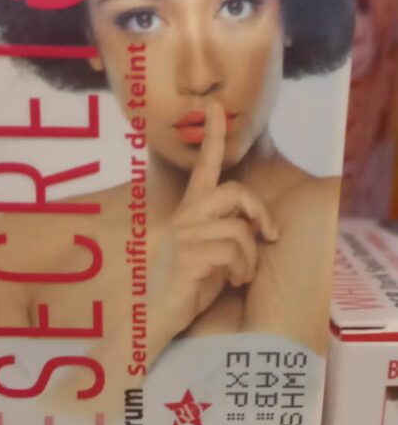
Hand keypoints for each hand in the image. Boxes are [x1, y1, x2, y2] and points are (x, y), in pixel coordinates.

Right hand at [147, 102, 278, 339]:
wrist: (156, 318)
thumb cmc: (188, 286)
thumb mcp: (212, 252)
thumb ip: (227, 231)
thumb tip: (255, 225)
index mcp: (190, 212)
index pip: (203, 167)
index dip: (211, 136)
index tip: (216, 107)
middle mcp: (184, 218)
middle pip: (234, 192)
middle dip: (260, 212)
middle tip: (269, 235)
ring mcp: (183, 238)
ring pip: (238, 230)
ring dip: (251, 258)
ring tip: (243, 275)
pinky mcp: (187, 259)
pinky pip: (232, 253)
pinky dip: (242, 270)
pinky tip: (233, 283)